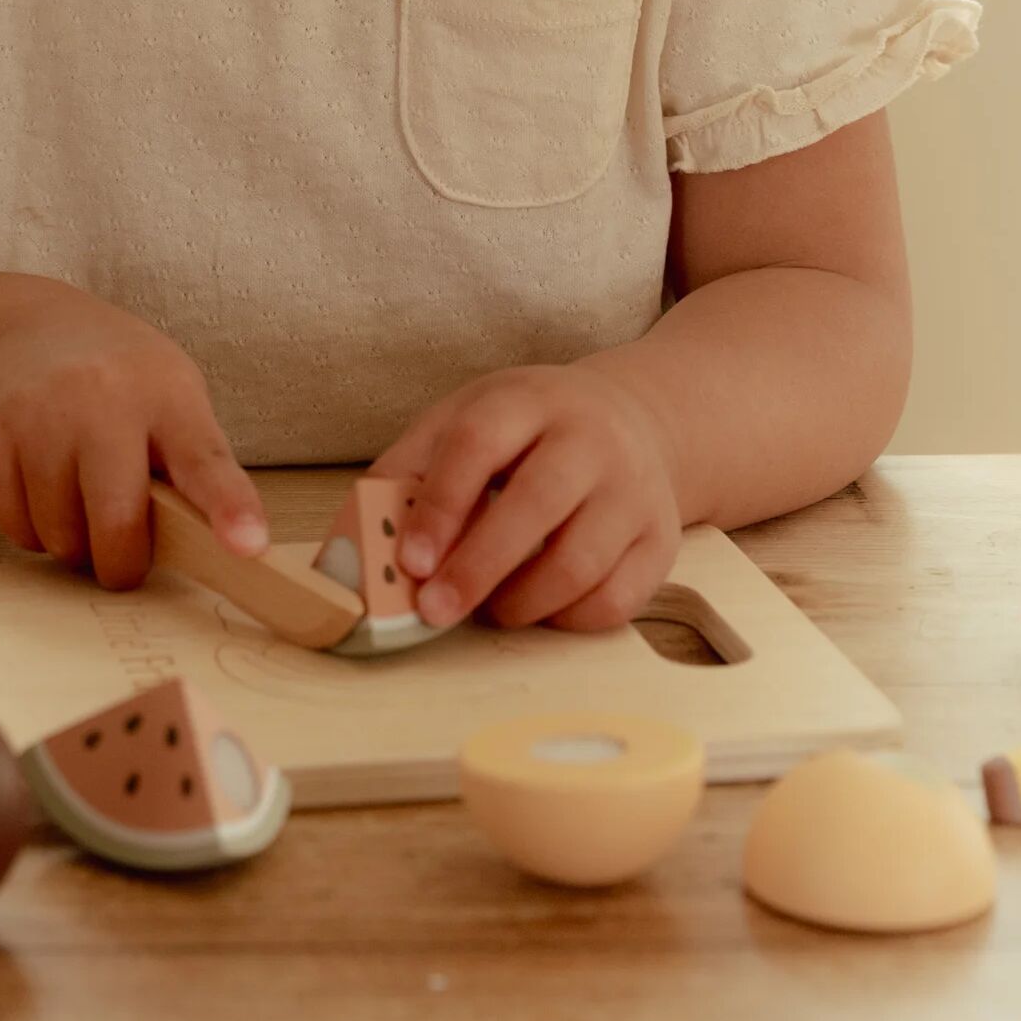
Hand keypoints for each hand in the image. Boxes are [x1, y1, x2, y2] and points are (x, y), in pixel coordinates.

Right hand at [0, 292, 268, 589]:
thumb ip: (195, 468)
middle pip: (116, 522)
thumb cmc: (121, 382)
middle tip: (122, 555)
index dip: (228, 508)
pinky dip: (31, 528)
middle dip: (121, 562)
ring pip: (58, 536)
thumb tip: (221, 550)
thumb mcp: (174, 399)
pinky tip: (39, 485)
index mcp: (166, 394)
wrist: (29, 329)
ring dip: (72, 541)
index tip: (247, 547)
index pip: (204, 460)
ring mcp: (34, 413)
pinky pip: (14, 528)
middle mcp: (99, 395)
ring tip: (76, 497)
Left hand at [365, 360, 683, 632]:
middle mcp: (590, 440)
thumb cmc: (527, 429)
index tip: (410, 561)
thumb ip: (411, 468)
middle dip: (477, 567)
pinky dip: (567, 619)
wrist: (633, 420)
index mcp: (528, 401)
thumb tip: (359, 537)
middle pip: (535, 505)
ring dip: (522, 602)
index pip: (479, 445)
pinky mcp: (660, 540)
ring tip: (488, 610)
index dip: (440, 506)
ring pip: (580, 562)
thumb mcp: (466, 418)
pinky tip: (538, 609)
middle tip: (435, 610)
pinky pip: (616, 600)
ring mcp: (633, 490)